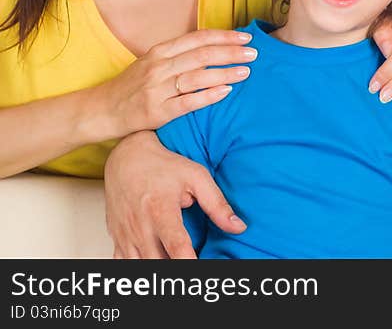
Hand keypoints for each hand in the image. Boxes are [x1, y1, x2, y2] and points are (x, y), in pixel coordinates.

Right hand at [93, 29, 257, 138]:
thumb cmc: (133, 85)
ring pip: (197, 77)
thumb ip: (179, 55)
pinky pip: (188, 102)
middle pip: (202, 55)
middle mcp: (159, 67)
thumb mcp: (153, 63)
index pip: (198, 39)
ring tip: (246, 71)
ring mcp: (157, 89)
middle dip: (231, 53)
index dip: (224, 37)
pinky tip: (226, 92)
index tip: (246, 37)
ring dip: (225, 73)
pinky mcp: (157, 111)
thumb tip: (215, 48)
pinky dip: (209, 96)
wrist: (101, 110)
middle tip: (254, 53)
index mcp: (160, 52)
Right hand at [104, 131, 245, 258]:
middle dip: (175, 269)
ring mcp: (125, 234)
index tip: (201, 268)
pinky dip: (139, 268)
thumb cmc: (164, 166)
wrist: (127, 158)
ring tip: (176, 263)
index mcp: (161, 209)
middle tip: (193, 263)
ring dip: (158, 268)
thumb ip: (217, 204)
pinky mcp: (116, 238)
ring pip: (139, 266)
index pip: (176, 245)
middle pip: (157, 261)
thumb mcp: (197, 177)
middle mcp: (140, 225)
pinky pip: (122, 264)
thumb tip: (238, 227)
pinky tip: (156, 263)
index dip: (189, 262)